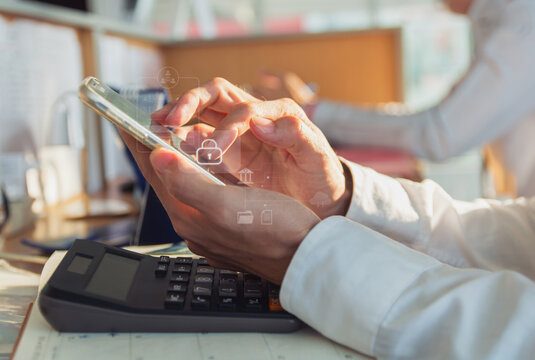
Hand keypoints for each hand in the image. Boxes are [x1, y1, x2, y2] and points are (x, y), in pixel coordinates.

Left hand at [121, 132, 319, 283]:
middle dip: (154, 151)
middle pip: (166, 180)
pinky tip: (202, 168)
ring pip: (184, 186)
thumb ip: (189, 183)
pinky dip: (196, 175)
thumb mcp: (228, 205)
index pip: (156, 172)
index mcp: (190, 215)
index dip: (140, 143)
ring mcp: (210, 226)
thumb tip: (157, 157)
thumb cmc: (275, 232)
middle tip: (145, 126)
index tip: (125, 120)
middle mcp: (195, 222)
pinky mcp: (227, 226)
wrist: (304, 257)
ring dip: (174, 162)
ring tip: (167, 141)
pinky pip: (203, 194)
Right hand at [152, 77, 350, 218]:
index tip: (215, 149)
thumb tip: (261, 122)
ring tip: (157, 127)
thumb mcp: (317, 157)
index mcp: (278, 114)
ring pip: (203, 115)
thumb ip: (295, 136)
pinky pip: (201, 140)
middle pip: (216, 96)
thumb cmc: (321, 178)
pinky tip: (169, 148)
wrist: (322, 202)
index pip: (243, 108)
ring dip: (179, 117)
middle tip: (168, 119)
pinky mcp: (230, 154)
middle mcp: (256, 120)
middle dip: (189, 103)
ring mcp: (241, 136)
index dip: (226, 127)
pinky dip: (183, 141)